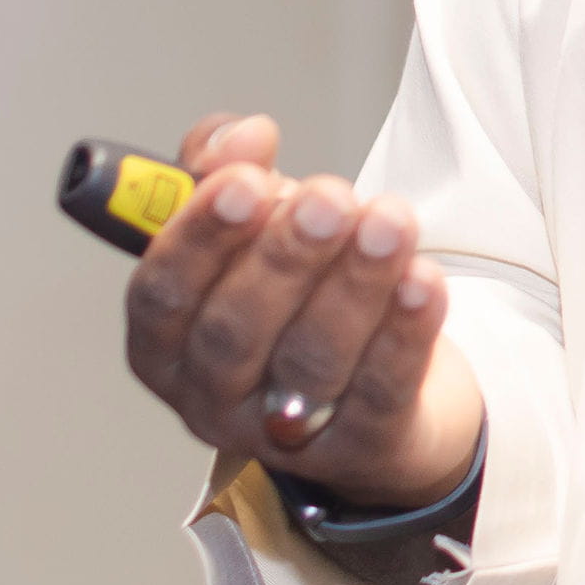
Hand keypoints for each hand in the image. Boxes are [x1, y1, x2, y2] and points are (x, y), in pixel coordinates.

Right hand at [124, 112, 483, 509]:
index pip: (160, 295)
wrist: (376, 383)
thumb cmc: (292, 293)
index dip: (199, 238)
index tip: (245, 182)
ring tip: (389, 221)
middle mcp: (212, 398)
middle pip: (236, 333)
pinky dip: (404, 334)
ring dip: (355, 284)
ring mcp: (283, 434)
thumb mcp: (247, 223)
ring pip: (314, 360)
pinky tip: (424, 281)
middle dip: (285, 258)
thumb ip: (222, 168)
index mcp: (165, 343)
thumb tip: (244, 135)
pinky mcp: (363, 449)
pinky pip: (381, 392)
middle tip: (329, 199)